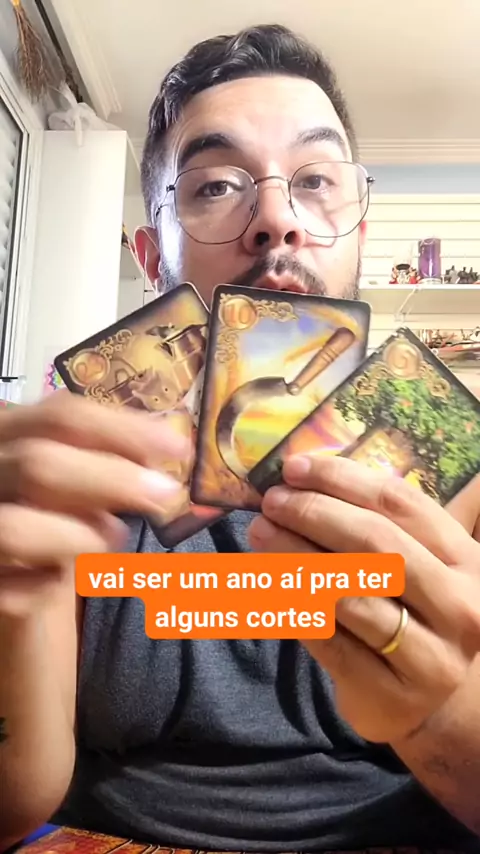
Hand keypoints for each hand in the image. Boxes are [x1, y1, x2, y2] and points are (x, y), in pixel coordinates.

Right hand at [0, 392, 187, 617]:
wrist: (10, 582)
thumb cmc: (48, 521)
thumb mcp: (73, 481)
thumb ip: (103, 461)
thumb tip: (164, 448)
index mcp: (6, 433)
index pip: (60, 418)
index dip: (123, 429)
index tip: (179, 447)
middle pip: (38, 463)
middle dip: (111, 480)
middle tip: (165, 496)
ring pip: (16, 528)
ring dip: (80, 537)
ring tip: (113, 543)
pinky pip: (12, 590)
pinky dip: (48, 587)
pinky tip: (62, 582)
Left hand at [248, 454, 479, 742]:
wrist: (434, 701)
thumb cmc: (417, 614)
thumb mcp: (418, 565)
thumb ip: (377, 523)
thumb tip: (303, 478)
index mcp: (465, 559)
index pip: (399, 502)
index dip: (341, 479)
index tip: (293, 468)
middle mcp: (458, 605)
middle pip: (375, 543)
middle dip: (314, 513)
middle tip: (272, 502)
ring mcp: (430, 656)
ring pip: (347, 593)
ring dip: (294, 556)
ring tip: (260, 533)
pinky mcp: (389, 694)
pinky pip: (328, 640)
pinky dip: (292, 606)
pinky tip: (266, 582)